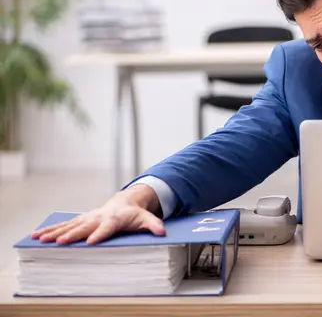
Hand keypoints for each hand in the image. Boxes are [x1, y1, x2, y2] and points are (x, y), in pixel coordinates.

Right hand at [31, 184, 165, 244]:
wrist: (125, 202)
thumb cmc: (135, 214)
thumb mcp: (147, 219)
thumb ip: (154, 225)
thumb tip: (162, 232)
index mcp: (115, 218)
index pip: (107, 227)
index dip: (100, 234)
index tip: (91, 241)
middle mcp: (98, 217)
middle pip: (84, 227)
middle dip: (71, 235)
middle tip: (59, 243)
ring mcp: (88, 218)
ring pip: (69, 225)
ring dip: (54, 232)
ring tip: (39, 239)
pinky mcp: (80, 220)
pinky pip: (63, 225)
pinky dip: (50, 230)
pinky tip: (36, 236)